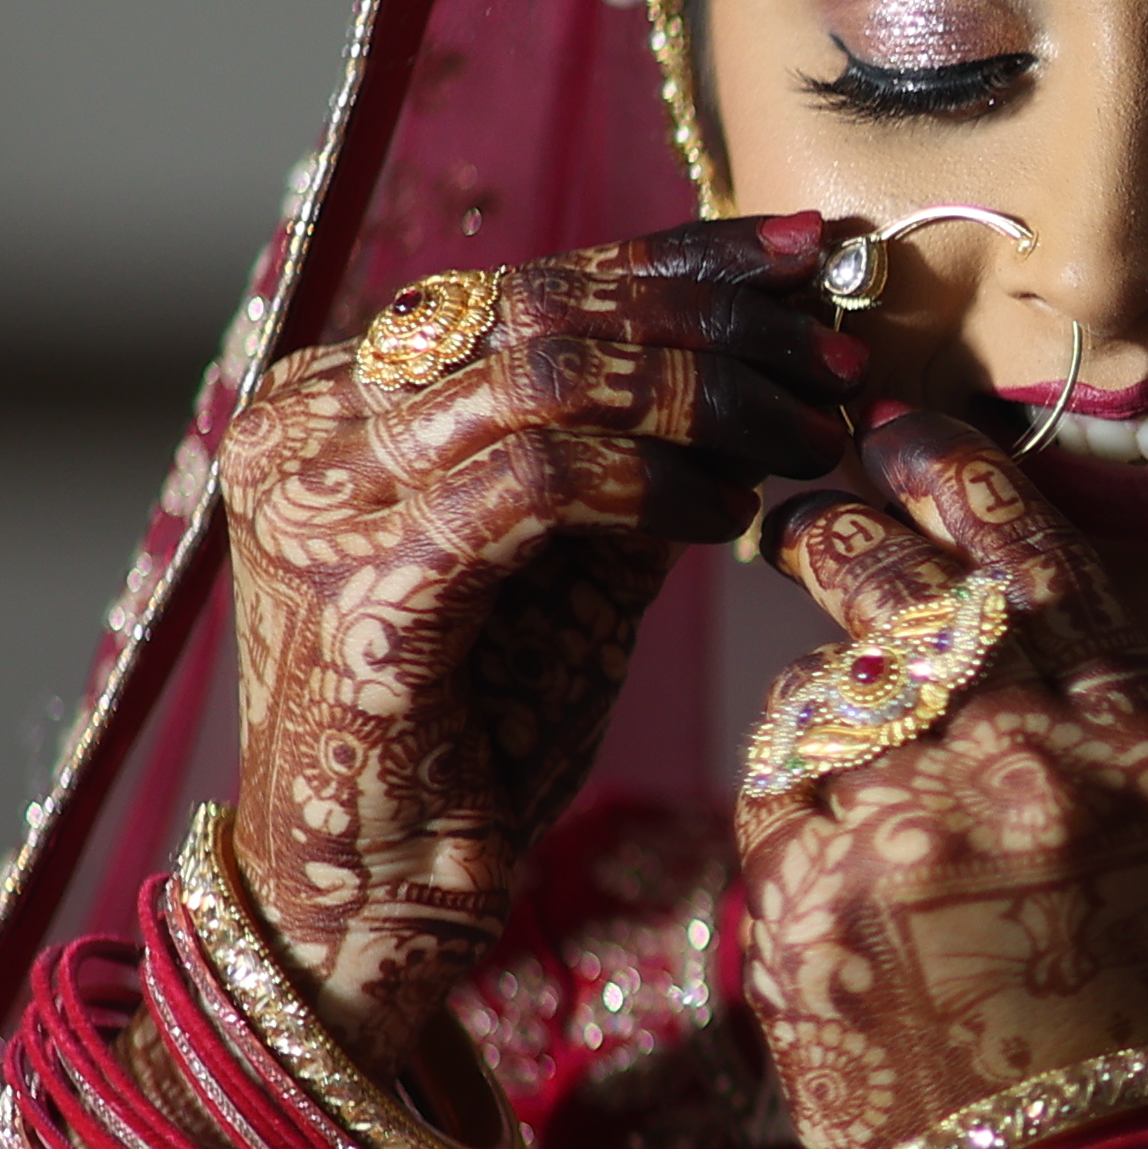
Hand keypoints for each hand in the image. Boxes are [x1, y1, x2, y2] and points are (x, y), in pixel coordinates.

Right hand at [222, 218, 864, 1057]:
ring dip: (705, 397)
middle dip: (717, 324)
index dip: (688, 259)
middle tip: (839, 370)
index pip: (533, 280)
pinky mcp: (362, 587)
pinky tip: (724, 515)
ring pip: (544, 374)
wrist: (379, 892)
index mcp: (342, 395)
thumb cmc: (480, 733)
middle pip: (540, 304)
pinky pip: (534, 482)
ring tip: (806, 444)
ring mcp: (319, 499)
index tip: (823, 256)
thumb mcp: (573, 561)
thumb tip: (767, 357)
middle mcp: (308, 424)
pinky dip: (650, 481)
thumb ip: (634, 454)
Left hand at [738, 411, 1147, 1148]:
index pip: (1050, 573)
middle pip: (917, 596)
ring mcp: (924, 830)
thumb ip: (1078, 729)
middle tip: (806, 500)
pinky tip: (835, 865)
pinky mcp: (819, 893)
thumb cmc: (1107, 1018)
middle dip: (849, 532)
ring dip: (822, 692)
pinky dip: (793, 798)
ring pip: (832, 685)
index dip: (973, 488)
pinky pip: (778, 786)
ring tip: (847, 760)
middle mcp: (1044, 776)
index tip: (913, 434)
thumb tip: (958, 609)